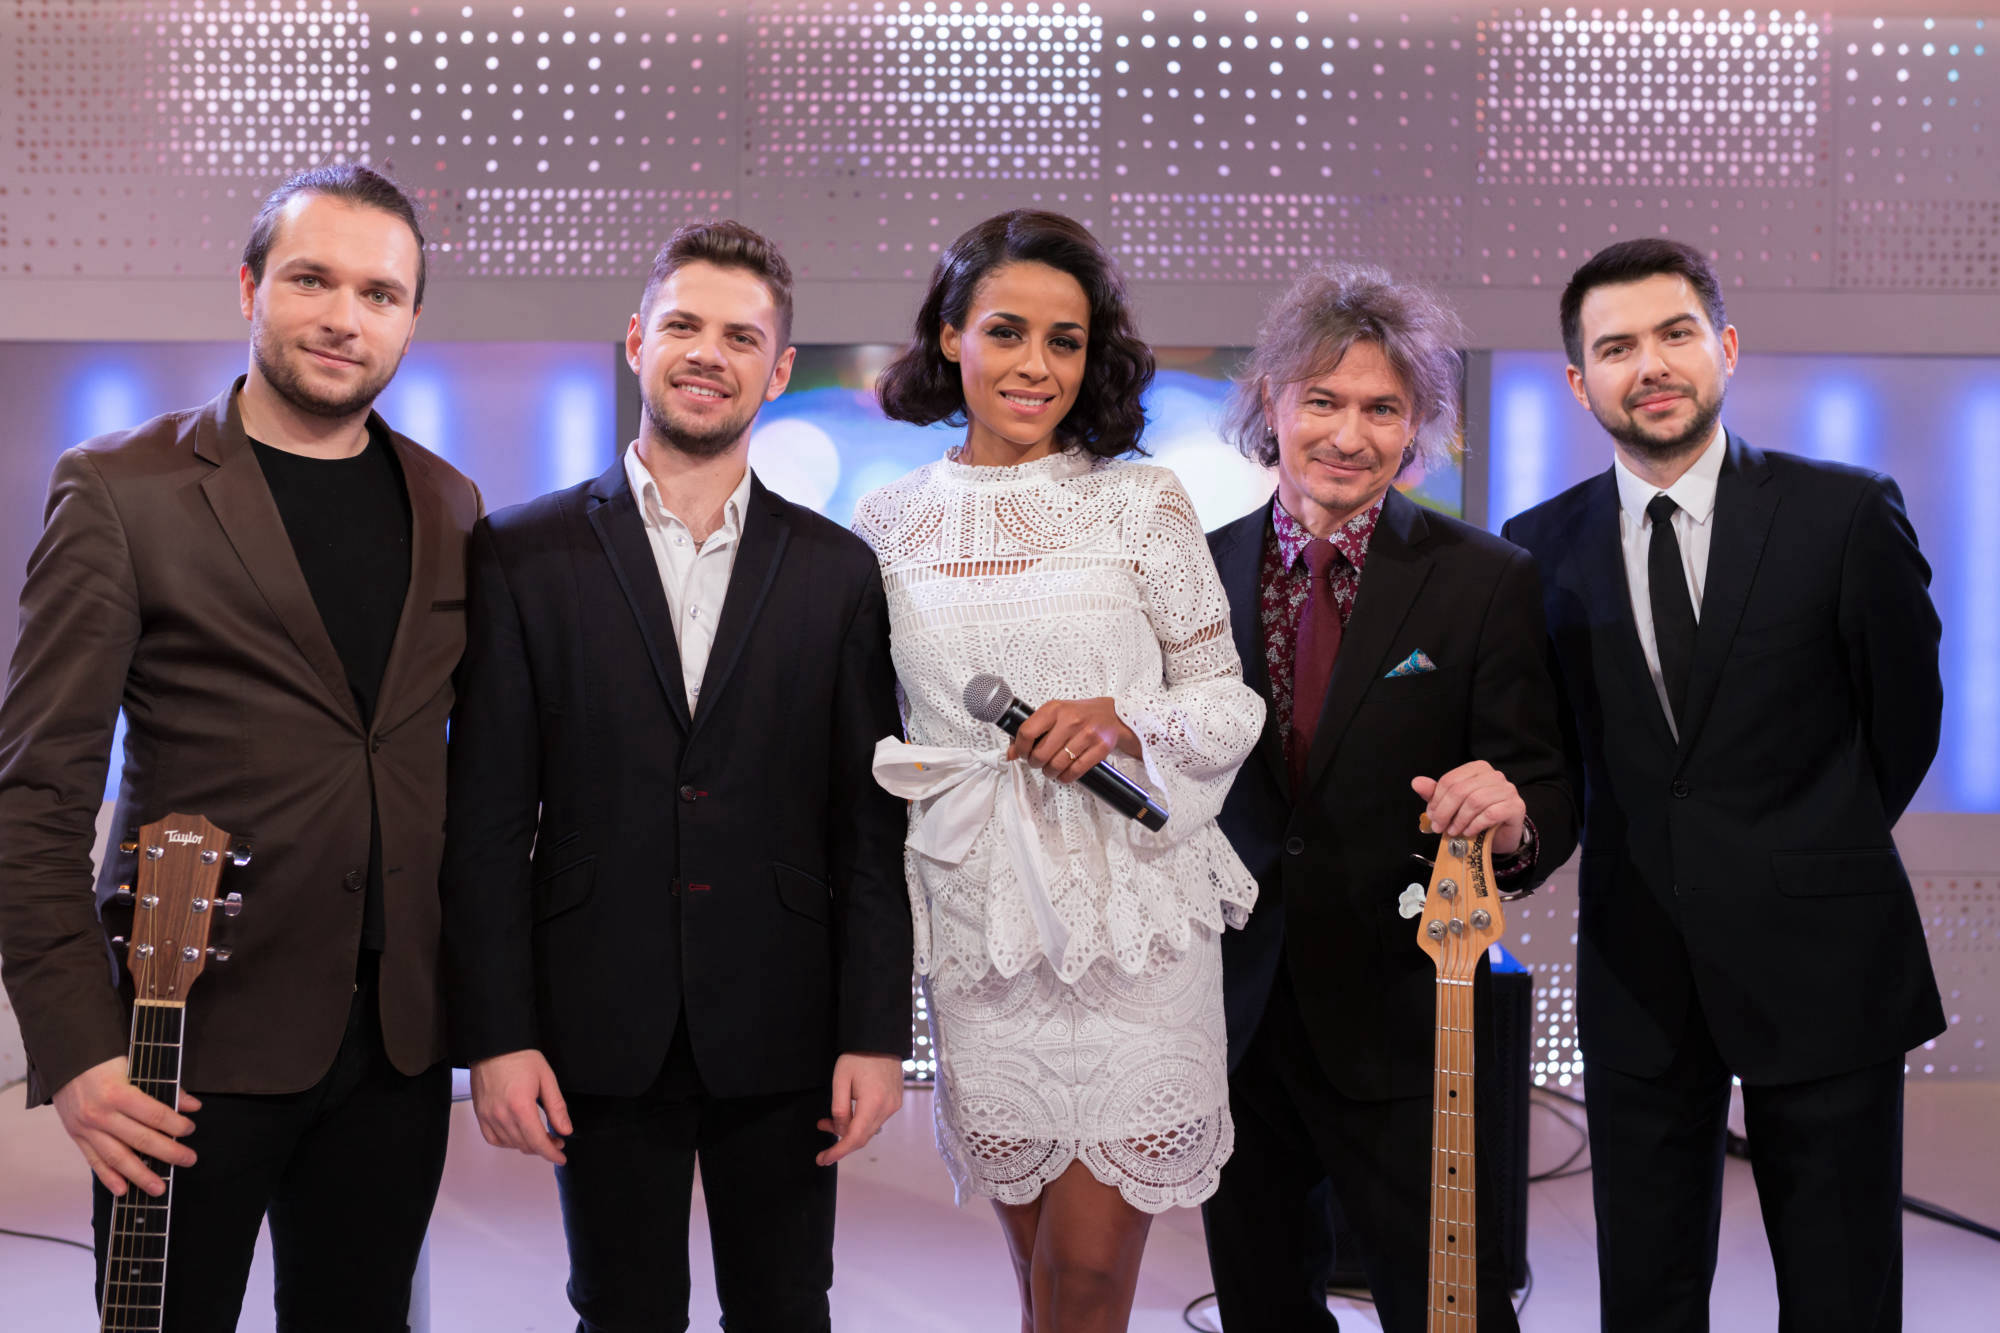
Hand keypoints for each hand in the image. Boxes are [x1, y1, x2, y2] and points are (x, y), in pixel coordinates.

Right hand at [53, 1055, 199, 1197]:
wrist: (65, 1064)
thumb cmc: (104, 1063)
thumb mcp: (136, 1067)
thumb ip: (164, 1087)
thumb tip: (191, 1105)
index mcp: (117, 1093)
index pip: (154, 1115)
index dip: (176, 1124)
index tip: (190, 1129)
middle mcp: (101, 1114)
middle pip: (140, 1139)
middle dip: (168, 1152)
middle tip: (188, 1159)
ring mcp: (87, 1129)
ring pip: (117, 1157)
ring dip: (140, 1175)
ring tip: (159, 1188)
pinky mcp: (77, 1137)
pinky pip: (94, 1161)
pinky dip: (109, 1178)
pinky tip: (123, 1190)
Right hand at [470, 1049, 572, 1164]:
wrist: (494, 1046)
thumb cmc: (519, 1057)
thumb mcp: (546, 1079)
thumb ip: (556, 1107)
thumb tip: (565, 1130)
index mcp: (521, 1106)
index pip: (538, 1141)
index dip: (551, 1153)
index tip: (561, 1157)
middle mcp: (502, 1115)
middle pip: (525, 1145)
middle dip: (543, 1148)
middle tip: (556, 1141)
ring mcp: (488, 1116)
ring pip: (510, 1144)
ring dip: (527, 1145)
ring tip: (539, 1136)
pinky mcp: (480, 1114)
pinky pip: (493, 1139)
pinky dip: (507, 1142)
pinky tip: (518, 1134)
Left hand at [815, 1052, 903, 1166]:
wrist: (881, 1039)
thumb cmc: (858, 1056)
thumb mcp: (840, 1079)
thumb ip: (839, 1108)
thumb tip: (841, 1130)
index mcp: (873, 1103)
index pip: (854, 1138)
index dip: (838, 1151)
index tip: (822, 1159)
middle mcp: (887, 1108)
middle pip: (862, 1137)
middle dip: (840, 1140)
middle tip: (821, 1132)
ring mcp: (894, 1106)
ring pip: (868, 1129)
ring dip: (848, 1129)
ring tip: (827, 1120)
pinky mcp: (895, 1101)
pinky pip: (875, 1119)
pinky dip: (860, 1121)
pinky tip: (847, 1113)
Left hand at [1005, 696, 1141, 783]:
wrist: (1113, 715)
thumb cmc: (1080, 715)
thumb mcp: (1055, 714)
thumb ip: (1033, 730)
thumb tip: (1011, 753)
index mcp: (1054, 709)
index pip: (1027, 732)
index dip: (1020, 749)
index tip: (1021, 754)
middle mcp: (1070, 720)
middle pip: (1040, 754)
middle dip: (1035, 764)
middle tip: (1038, 763)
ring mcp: (1087, 734)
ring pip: (1057, 765)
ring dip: (1050, 772)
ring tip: (1051, 769)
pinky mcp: (1100, 748)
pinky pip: (1075, 771)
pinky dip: (1065, 777)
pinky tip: (1064, 774)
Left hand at [1411, 761, 1525, 856]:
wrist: (1502, 834)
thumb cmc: (1477, 816)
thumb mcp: (1453, 805)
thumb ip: (1436, 793)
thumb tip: (1416, 782)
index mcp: (1477, 769)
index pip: (1450, 780)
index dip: (1437, 800)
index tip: (1431, 815)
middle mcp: (1494, 776)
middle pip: (1461, 790)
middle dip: (1445, 811)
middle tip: (1439, 827)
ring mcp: (1508, 790)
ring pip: (1475, 801)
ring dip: (1460, 820)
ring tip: (1453, 831)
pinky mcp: (1516, 806)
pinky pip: (1491, 814)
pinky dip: (1475, 825)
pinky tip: (1469, 832)